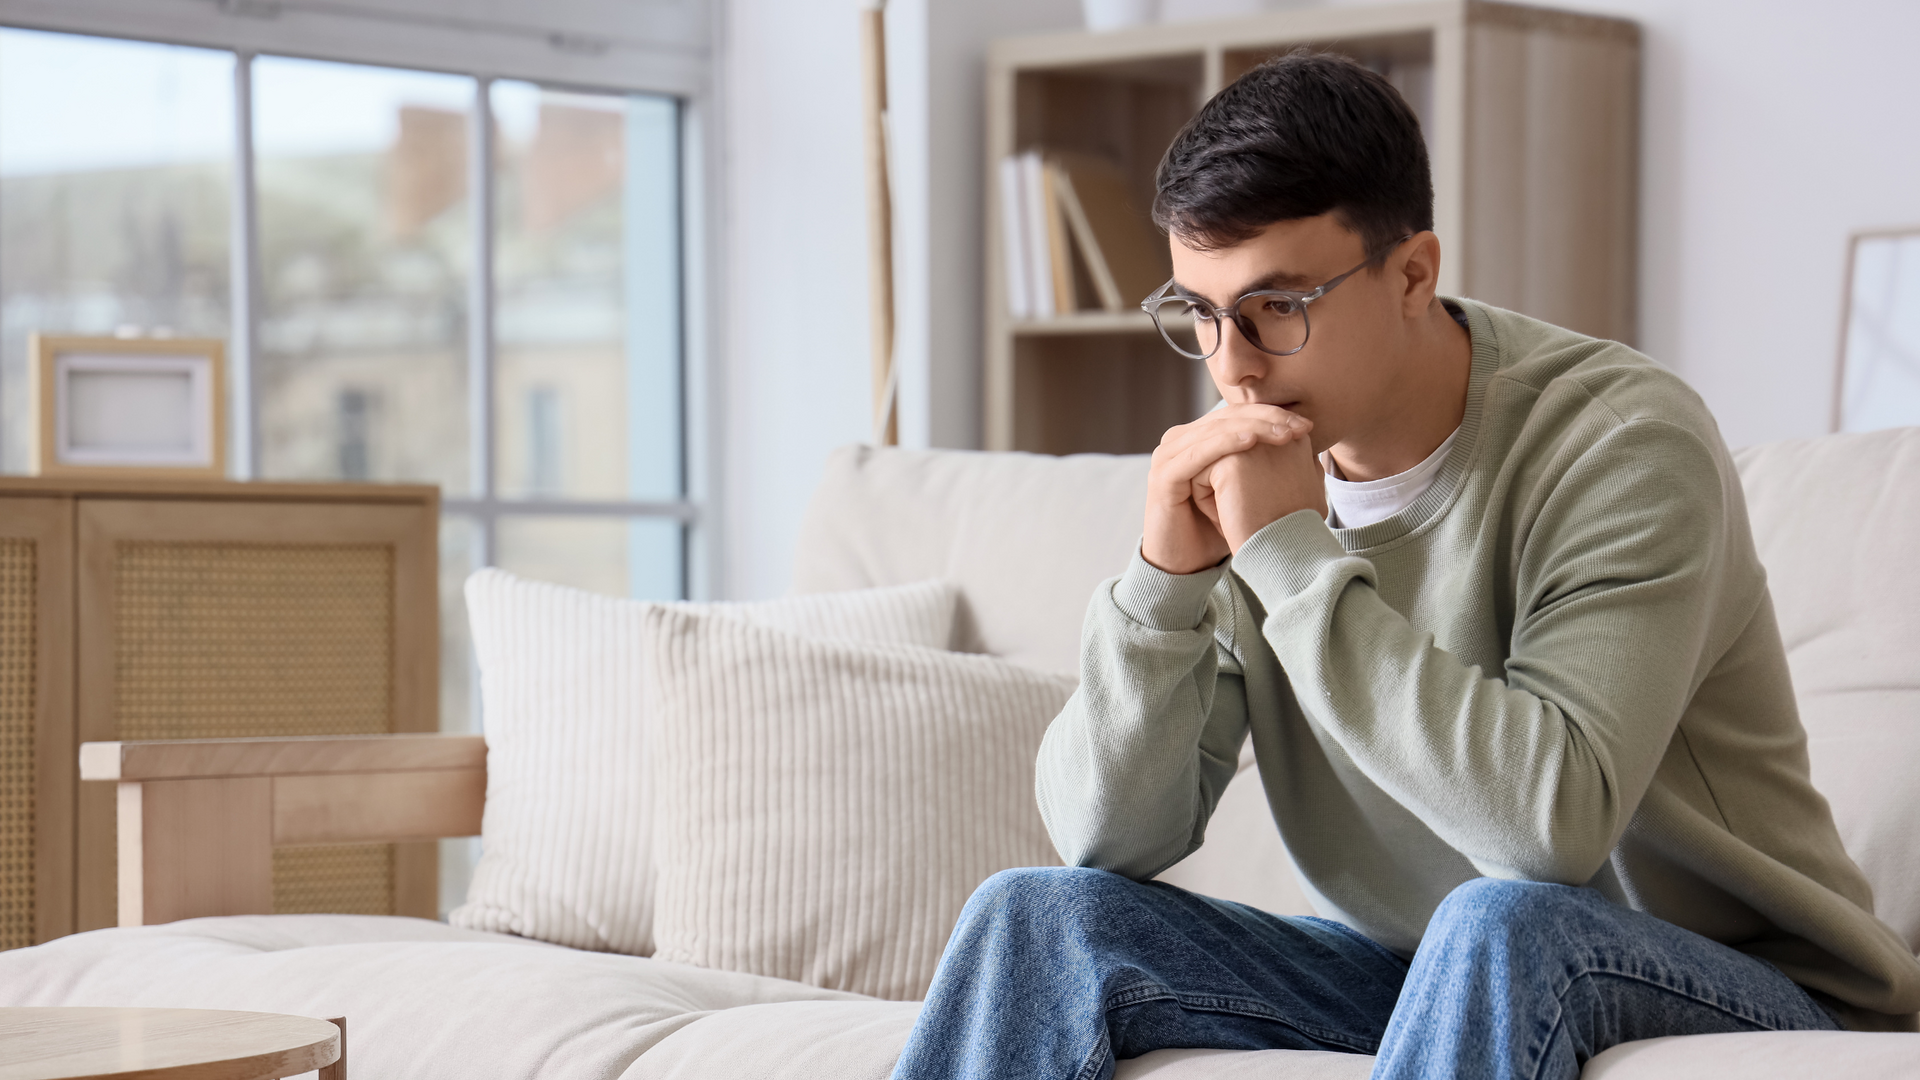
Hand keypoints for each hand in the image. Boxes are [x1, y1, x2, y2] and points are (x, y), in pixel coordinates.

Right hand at [1142, 404, 1311, 573]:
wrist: (1187, 564)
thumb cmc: (1218, 528)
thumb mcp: (1245, 489)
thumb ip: (1264, 460)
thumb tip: (1306, 439)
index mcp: (1198, 438)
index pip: (1238, 414)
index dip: (1272, 414)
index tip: (1309, 425)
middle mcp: (1179, 441)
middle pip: (1227, 417)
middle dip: (1267, 419)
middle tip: (1301, 427)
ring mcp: (1168, 456)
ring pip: (1214, 431)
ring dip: (1252, 428)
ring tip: (1284, 433)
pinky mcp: (1163, 476)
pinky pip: (1197, 454)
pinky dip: (1225, 444)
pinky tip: (1252, 442)